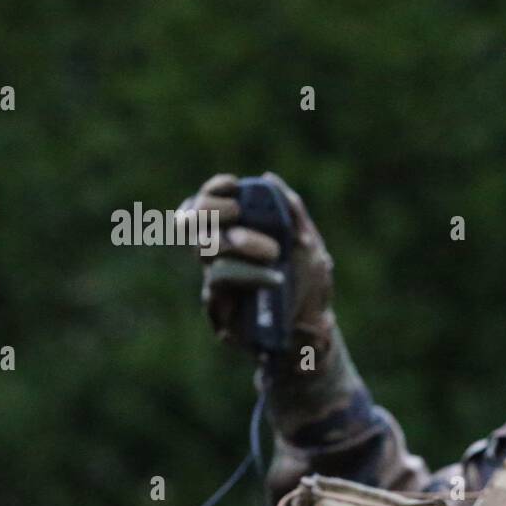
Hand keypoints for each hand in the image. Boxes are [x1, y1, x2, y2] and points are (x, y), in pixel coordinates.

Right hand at [178, 172, 335, 364]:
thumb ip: (292, 212)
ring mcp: (215, 283)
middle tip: (238, 211)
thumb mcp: (309, 244)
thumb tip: (268, 179)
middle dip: (212, 210)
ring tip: (274, 252)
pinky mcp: (218, 309)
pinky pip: (219, 283)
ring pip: (206, 252)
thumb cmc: (309, 284)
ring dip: (238, 243)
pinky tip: (274, 277)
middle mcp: (218, 258)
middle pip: (190, 224)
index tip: (233, 184)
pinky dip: (248, 274)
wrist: (314, 327)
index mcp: (234, 237)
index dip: (211, 192)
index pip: (203, 206)